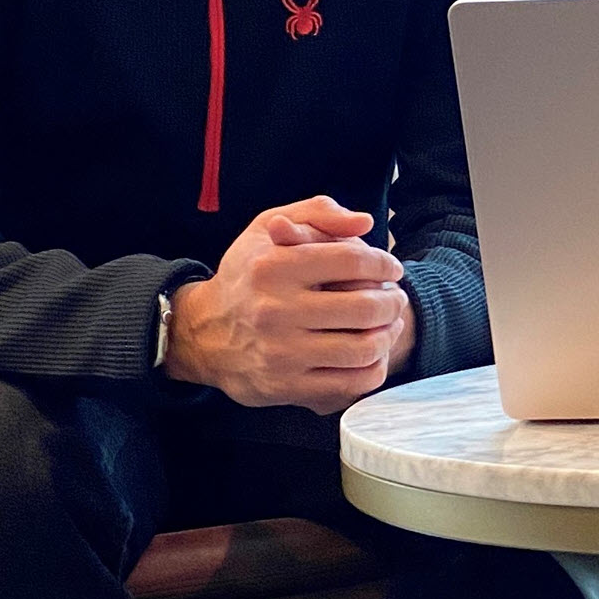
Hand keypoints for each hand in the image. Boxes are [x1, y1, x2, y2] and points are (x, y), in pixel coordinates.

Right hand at [164, 195, 411, 414]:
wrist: (202, 333)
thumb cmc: (246, 274)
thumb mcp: (268, 226)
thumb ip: (318, 213)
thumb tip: (364, 222)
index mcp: (274, 266)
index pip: (352, 261)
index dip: (383, 264)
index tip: (391, 269)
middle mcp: (275, 310)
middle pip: (364, 308)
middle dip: (392, 302)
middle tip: (396, 298)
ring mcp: (280, 352)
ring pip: (361, 349)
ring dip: (387, 336)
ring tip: (389, 325)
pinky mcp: (284, 385)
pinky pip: (348, 383)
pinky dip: (372, 369)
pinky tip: (372, 354)